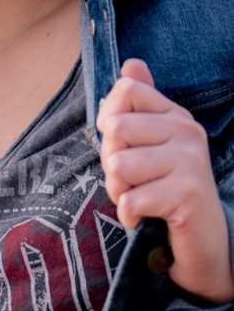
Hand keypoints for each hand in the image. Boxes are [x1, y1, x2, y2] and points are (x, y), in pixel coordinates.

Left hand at [97, 59, 233, 303]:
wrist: (201, 247)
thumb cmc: (163, 192)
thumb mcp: (145, 146)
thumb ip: (137, 105)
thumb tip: (131, 63)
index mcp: (174, 116)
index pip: (125, 90)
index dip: (109, 121)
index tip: (120, 145)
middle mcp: (187, 132)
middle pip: (117, 128)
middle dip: (109, 163)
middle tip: (129, 182)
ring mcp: (190, 161)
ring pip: (118, 165)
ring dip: (117, 191)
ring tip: (137, 199)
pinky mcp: (188, 195)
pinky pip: (130, 199)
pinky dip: (127, 215)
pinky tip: (143, 219)